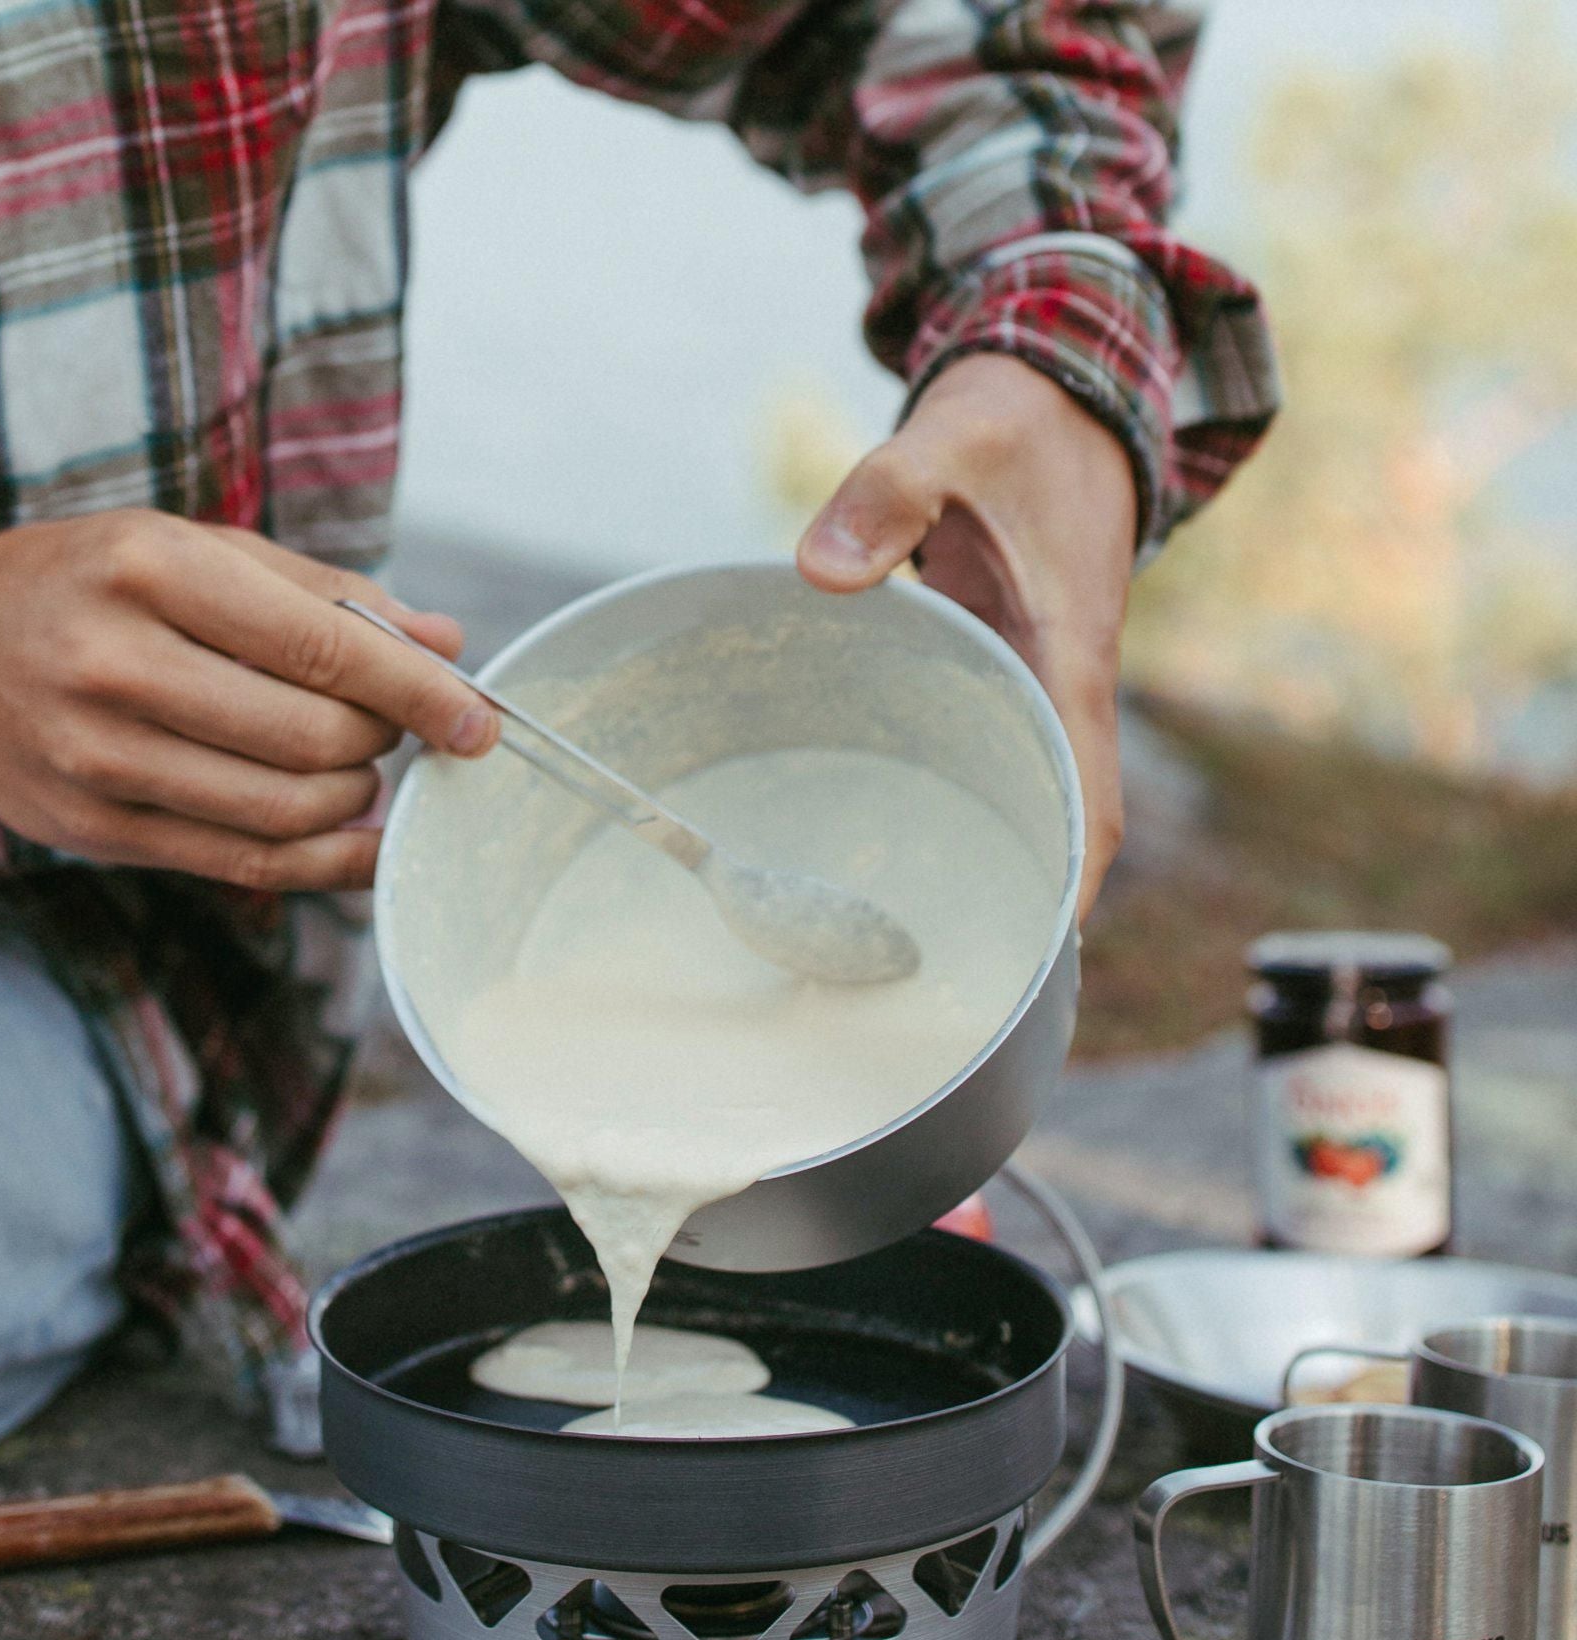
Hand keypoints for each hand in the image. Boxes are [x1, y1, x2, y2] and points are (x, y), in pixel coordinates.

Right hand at [0, 512, 496, 891]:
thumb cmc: (87, 585)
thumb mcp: (191, 551)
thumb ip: (320, 593)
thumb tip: (443, 641)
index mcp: (151, 570)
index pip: (321, 645)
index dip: (417, 691)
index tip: (477, 717)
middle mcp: (117, 665)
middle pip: (312, 738)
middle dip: (379, 742)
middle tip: (383, 725)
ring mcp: (99, 757)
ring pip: (284, 810)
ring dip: (353, 800)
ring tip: (351, 769)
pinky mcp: (97, 830)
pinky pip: (242, 863)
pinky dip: (322, 860)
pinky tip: (355, 840)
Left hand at [797, 353, 1137, 915]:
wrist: (1062, 386)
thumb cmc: (1017, 422)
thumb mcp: (954, 438)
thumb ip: (888, 495)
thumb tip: (817, 574)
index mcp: (1067, 655)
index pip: (1089, 798)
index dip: (1072, 884)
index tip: (1039, 959)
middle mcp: (1060, 684)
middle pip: (1063, 822)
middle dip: (1030, 906)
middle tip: (964, 986)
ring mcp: (1036, 681)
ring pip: (1030, 795)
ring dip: (999, 863)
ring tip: (930, 946)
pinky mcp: (1007, 668)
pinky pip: (995, 756)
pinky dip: (972, 805)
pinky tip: (909, 841)